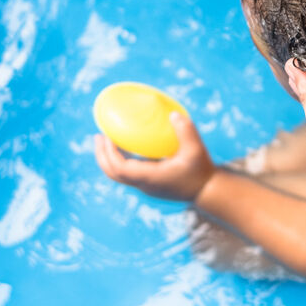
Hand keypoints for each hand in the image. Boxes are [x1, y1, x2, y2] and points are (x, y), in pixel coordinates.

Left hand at [94, 112, 214, 201]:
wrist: (207, 191)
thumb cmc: (201, 171)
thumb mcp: (196, 150)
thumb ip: (186, 131)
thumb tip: (173, 114)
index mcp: (150, 177)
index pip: (120, 169)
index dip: (109, 153)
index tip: (106, 136)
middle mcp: (144, 184)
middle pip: (113, 174)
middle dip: (102, 156)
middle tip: (97, 136)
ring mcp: (146, 186)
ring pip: (119, 176)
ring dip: (109, 159)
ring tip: (106, 141)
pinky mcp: (150, 184)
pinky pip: (127, 173)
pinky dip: (120, 161)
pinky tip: (125, 148)